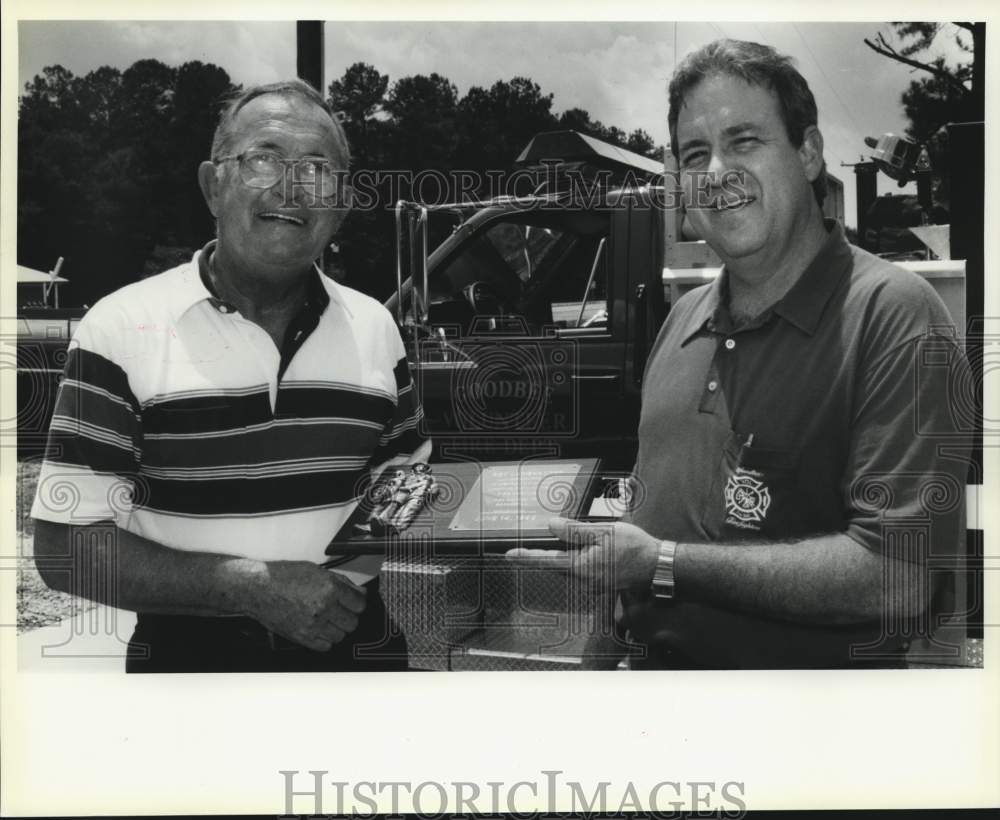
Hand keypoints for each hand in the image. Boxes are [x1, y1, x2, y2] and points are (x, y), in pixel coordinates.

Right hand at [248, 561, 367, 651]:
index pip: (359, 604)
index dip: (358, 602)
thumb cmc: (283, 577)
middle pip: (352, 622)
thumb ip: (341, 582)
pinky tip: (320, 629)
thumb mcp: (317, 570)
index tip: (354, 602)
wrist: (258, 588)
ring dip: (338, 628)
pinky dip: (326, 639)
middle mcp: (323, 607)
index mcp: (329, 588)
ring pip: (340, 636)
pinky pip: (325, 646)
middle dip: (349, 616)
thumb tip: (357, 591)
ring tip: (328, 619)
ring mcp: (313, 624)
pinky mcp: (302, 637)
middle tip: (342, 610)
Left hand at [506, 518, 660, 591]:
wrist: (658, 565)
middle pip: (557, 564)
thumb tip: (552, 526)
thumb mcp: (602, 532)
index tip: (509, 555)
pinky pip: (583, 570)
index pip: (547, 560)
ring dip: (566, 556)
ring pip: (570, 567)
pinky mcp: (601, 583)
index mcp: (581, 567)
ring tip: (572, 543)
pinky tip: (589, 550)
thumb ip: (574, 530)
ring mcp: (593, 584)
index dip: (526, 557)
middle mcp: (584, 580)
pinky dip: (579, 560)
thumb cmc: (635, 549)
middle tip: (540, 545)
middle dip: (548, 553)